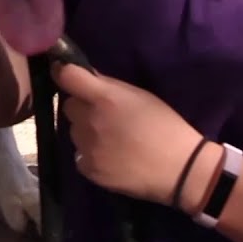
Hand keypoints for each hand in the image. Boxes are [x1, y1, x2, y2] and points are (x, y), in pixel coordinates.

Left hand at [53, 62, 212, 209]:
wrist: (179, 168)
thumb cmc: (165, 126)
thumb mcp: (141, 96)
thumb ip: (111, 87)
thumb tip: (89, 78)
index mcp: (104, 98)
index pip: (67, 77)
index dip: (63, 72)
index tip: (64, 72)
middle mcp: (90, 120)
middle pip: (70, 106)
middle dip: (82, 107)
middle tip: (103, 115)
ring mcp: (86, 147)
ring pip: (74, 132)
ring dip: (86, 131)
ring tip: (111, 140)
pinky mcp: (88, 169)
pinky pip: (79, 155)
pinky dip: (90, 155)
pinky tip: (110, 157)